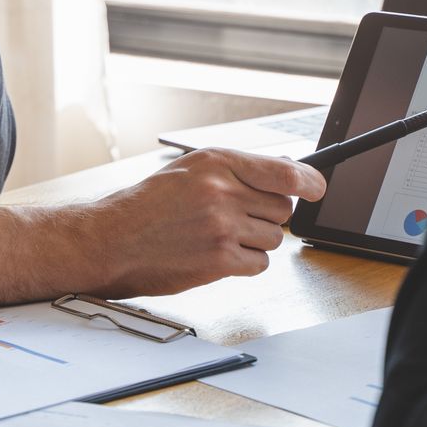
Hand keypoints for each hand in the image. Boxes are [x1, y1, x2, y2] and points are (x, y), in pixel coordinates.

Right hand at [0, 150, 328, 305]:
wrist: (109, 240)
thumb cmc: (144, 207)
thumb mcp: (188, 172)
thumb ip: (235, 172)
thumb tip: (286, 178)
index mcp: (216, 161)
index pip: (284, 171)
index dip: (309, 183)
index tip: (318, 189)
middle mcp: (222, 191)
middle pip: (281, 208)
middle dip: (265, 216)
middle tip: (234, 219)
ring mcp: (222, 226)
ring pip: (273, 238)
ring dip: (253, 241)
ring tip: (216, 237)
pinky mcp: (219, 260)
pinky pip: (259, 265)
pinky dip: (244, 264)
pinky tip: (216, 255)